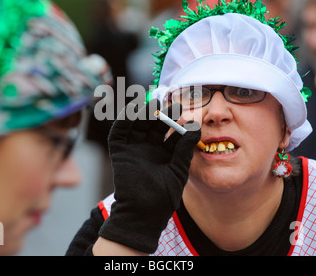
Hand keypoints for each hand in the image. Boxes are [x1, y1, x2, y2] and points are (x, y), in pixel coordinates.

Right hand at [98, 99, 200, 252]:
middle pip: (154, 124)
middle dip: (163, 113)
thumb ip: (184, 149)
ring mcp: (133, 149)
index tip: (189, 111)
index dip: (178, 121)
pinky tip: (134, 109)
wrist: (144, 213)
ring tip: (156, 102)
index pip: (171, 132)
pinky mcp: (120, 152)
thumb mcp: (179, 170)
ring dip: (145, 112)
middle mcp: (148, 148)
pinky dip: (125, 119)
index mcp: (164, 154)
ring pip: (138, 124)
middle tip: (174, 103)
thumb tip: (195, 128)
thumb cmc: (164, 197)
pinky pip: (120, 131)